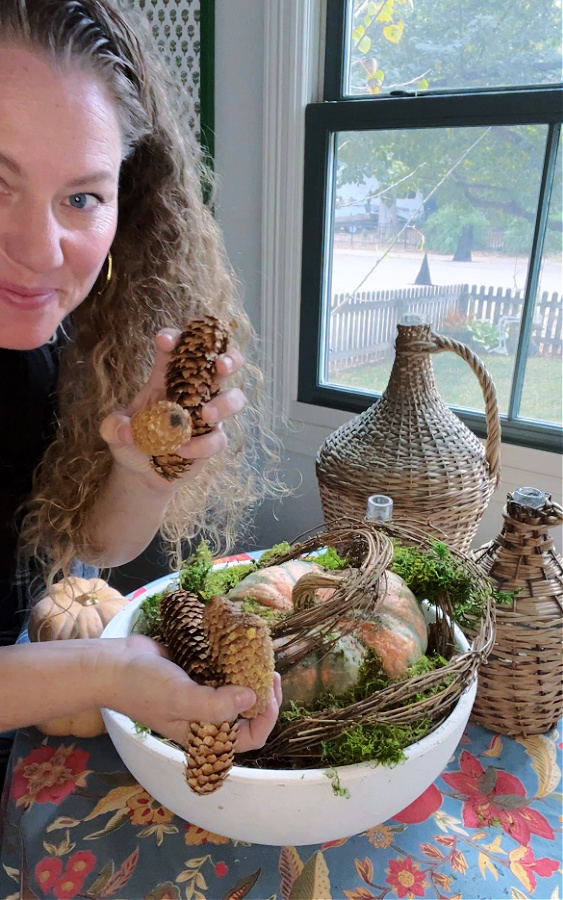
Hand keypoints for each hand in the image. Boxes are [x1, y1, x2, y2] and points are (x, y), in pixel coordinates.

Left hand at [99, 329, 246, 488]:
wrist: (141, 472)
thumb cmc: (131, 440)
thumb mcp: (113, 432)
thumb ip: (114, 427)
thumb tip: (126, 431)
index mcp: (167, 377)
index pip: (177, 350)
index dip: (174, 339)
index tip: (164, 340)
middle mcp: (194, 390)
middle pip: (222, 364)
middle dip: (229, 359)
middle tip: (220, 364)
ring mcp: (208, 414)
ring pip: (234, 399)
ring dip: (226, 403)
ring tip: (206, 414)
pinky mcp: (213, 440)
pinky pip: (219, 438)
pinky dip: (203, 444)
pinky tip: (183, 450)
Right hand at [110, 635, 281, 752]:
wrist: (114, 664)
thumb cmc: (143, 687)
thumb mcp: (180, 698)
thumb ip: (215, 704)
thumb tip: (252, 699)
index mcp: (205, 735)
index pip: (249, 738)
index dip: (266, 718)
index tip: (269, 690)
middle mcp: (207, 718)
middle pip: (249, 715)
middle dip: (264, 695)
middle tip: (269, 670)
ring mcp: (203, 695)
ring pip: (239, 692)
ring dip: (252, 677)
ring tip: (260, 656)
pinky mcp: (198, 674)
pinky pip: (224, 672)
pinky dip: (235, 662)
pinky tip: (240, 647)